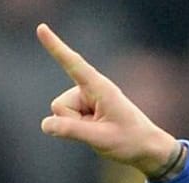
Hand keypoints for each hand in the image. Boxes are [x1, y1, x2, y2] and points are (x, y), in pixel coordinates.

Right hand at [36, 23, 178, 177]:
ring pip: (61, 113)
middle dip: (72, 122)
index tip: (41, 28)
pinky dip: (77, 128)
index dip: (56, 47)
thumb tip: (45, 124)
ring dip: (76, 126)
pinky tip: (97, 130)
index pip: (73, 64)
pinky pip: (65, 120)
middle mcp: (90, 89)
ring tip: (102, 130)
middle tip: (102, 130)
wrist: (147, 148)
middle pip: (60, 106)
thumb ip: (71, 130)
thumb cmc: (130, 141)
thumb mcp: (101, 139)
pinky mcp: (83, 108)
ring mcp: (85, 98)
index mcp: (100, 88)